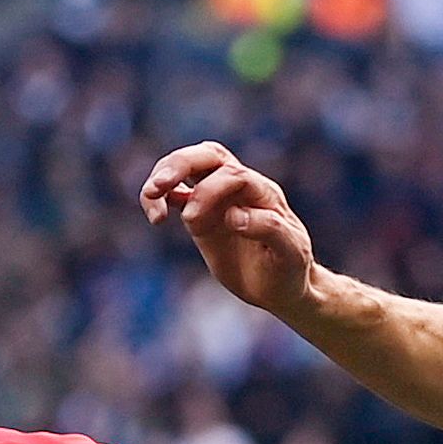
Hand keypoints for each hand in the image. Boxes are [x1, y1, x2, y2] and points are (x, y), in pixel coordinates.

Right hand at [140, 142, 319, 314]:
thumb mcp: (291, 253)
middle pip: (209, 156)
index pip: (234, 174)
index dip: (212, 190)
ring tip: (151, 197)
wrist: (281, 287)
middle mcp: (239, 188)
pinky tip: (156, 216)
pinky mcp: (201, 216)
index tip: (196, 222)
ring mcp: (218, 199)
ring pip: (189, 168)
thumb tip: (233, 215)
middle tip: (159, 186)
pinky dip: (160, 199)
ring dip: (164, 176)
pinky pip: (175, 196)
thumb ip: (269, 229)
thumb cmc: (291, 269)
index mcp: (263, 192)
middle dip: (180, 164)